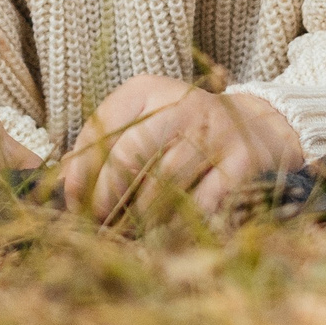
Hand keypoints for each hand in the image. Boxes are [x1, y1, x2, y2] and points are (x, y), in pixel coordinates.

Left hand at [58, 76, 303, 221]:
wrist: (258, 126)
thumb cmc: (184, 130)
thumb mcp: (146, 118)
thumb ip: (108, 141)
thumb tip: (67, 184)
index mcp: (148, 89)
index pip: (102, 126)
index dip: (81, 168)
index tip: (73, 200)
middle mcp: (181, 105)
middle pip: (130, 152)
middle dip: (107, 194)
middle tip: (98, 221)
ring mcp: (214, 132)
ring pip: (164, 182)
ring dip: (141, 216)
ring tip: (128, 233)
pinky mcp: (242, 162)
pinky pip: (203, 202)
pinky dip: (182, 223)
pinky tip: (167, 235)